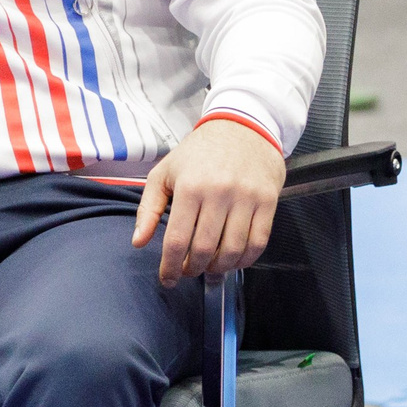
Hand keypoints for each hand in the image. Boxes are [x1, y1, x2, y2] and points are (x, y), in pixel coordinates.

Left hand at [131, 117, 285, 284]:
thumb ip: (148, 208)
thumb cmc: (198, 152)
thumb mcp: (164, 172)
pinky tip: (233, 261)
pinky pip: (258, 242)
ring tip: (209, 268)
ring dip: (219, 268)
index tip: (167, 279)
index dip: (171, 266)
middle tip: (187, 272)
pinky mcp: (267, 201)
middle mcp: (219, 194)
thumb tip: (138, 242)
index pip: (178, 240)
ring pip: (233, 250)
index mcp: (190, 187)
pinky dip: (245, 259)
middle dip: (193, 268)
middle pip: (205, 249)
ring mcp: (246, 198)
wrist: (242, 127)